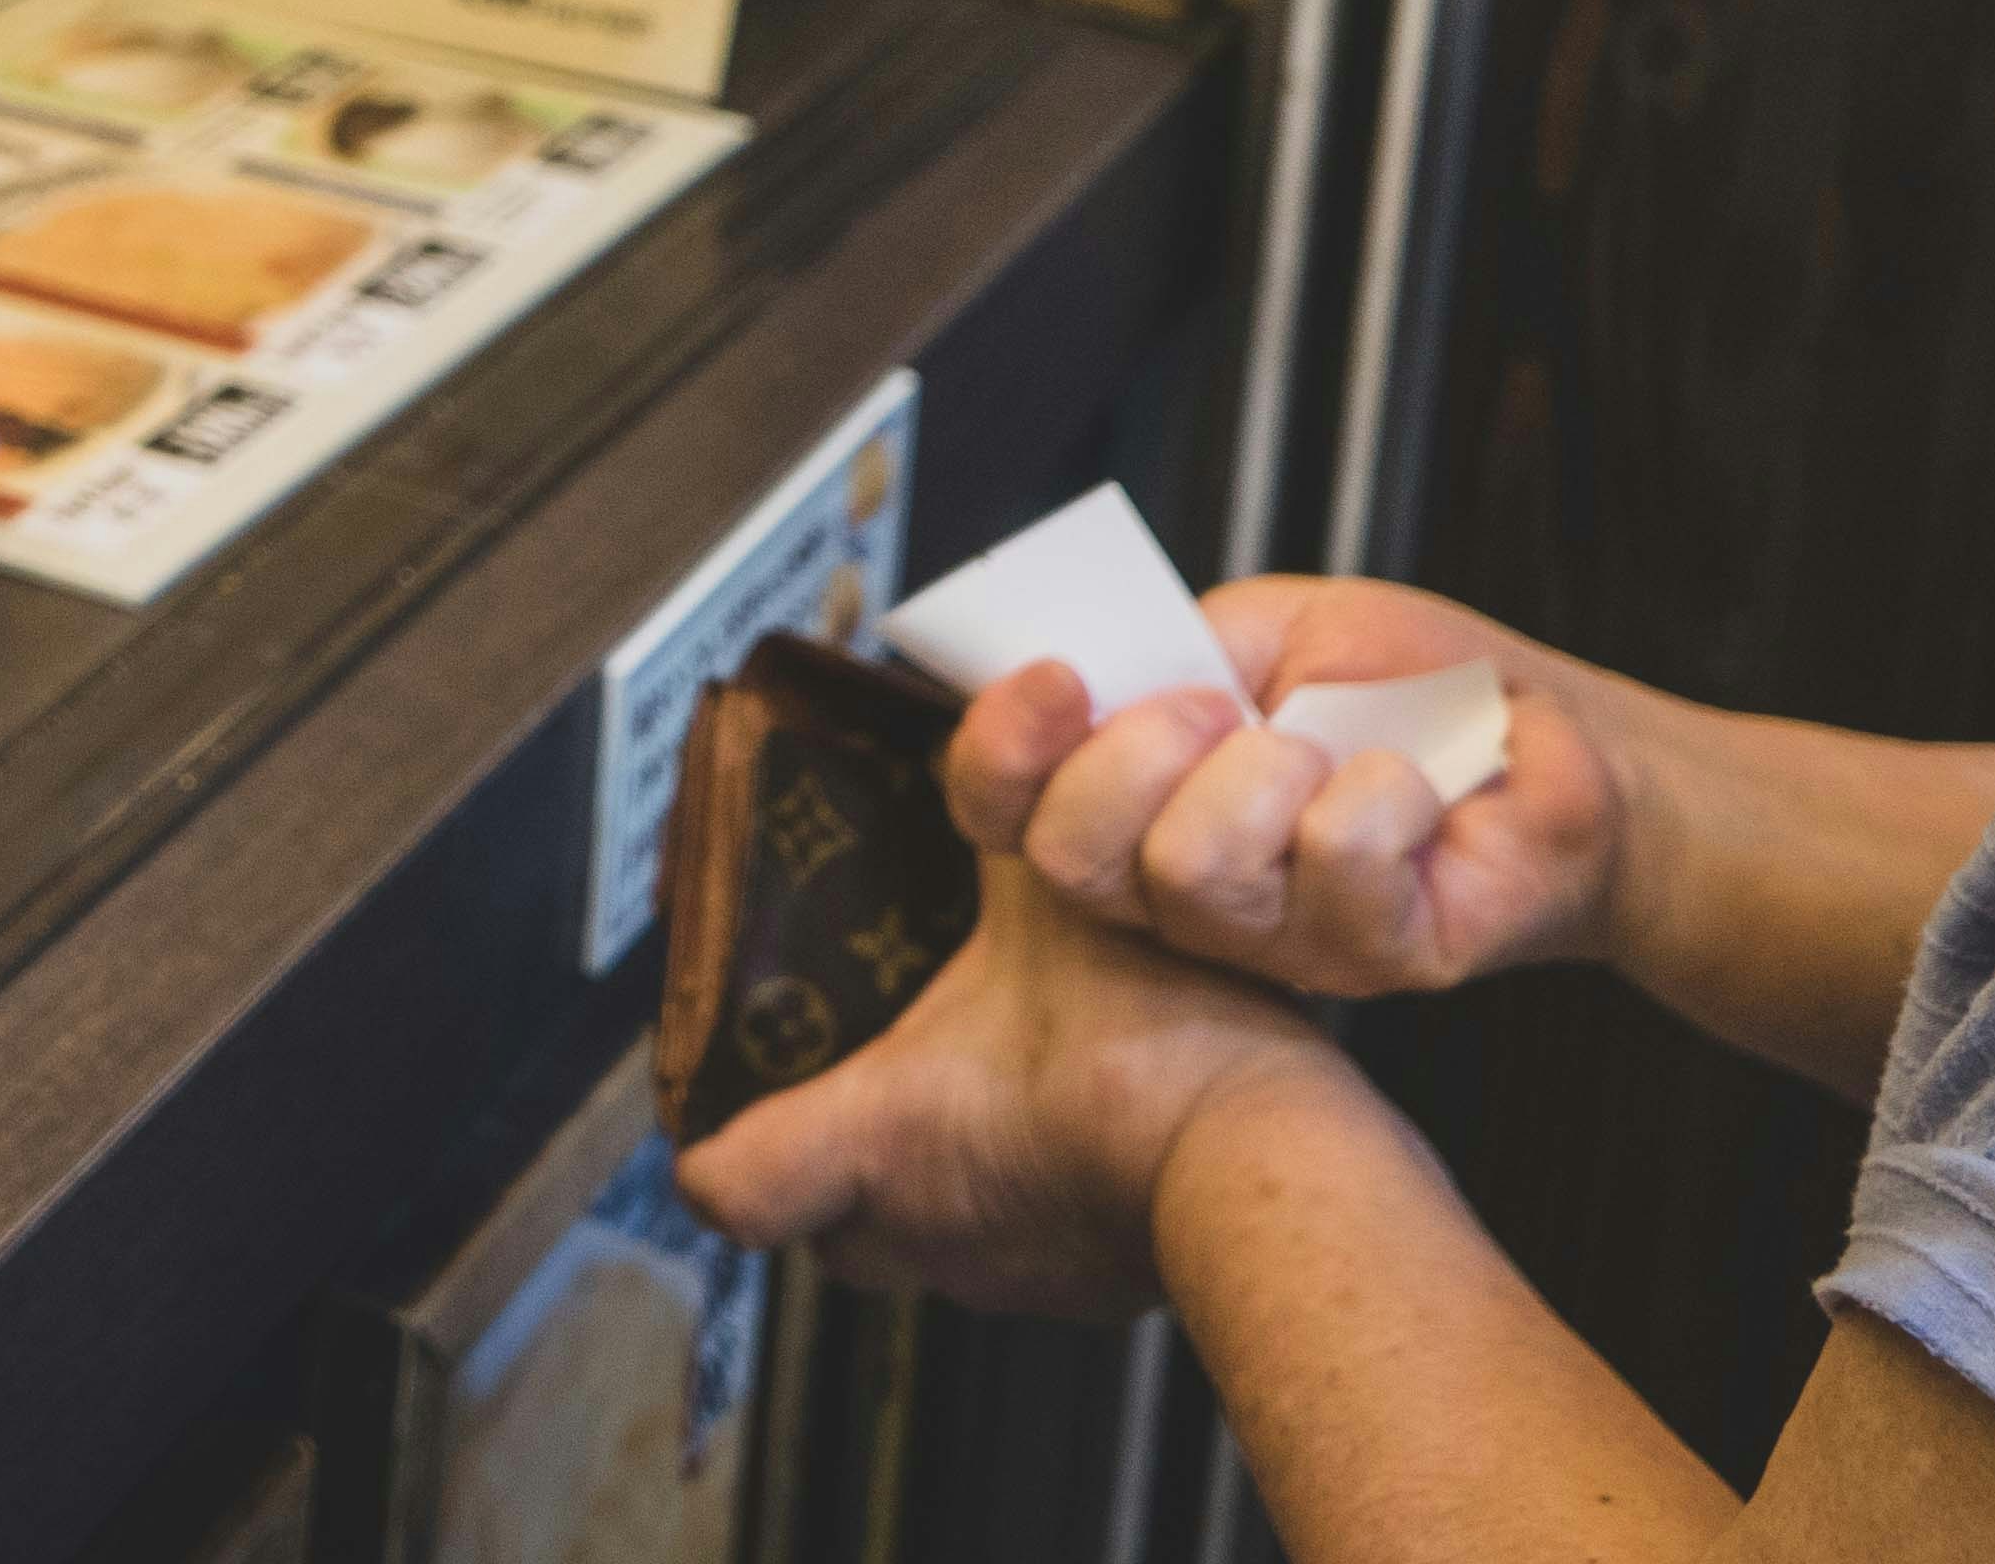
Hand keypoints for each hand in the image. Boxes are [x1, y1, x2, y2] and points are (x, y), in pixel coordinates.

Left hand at [675, 852, 1362, 1318]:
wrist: (1278, 1158)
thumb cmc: (1155, 1046)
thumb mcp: (1051, 886)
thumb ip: (998, 796)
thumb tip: (1005, 706)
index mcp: (877, 1147)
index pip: (729, 1188)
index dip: (716, 1151)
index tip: (720, 1117)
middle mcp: (931, 1236)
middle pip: (832, 1226)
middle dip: (841, 1162)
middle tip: (870, 1083)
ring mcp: (1018, 1276)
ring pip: (937, 1241)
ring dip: (948, 1179)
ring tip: (985, 1092)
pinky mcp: (1101, 1288)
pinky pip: (1036, 1247)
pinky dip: (1041, 1196)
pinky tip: (1083, 1127)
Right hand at [950, 577, 1632, 1003]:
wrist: (1550, 738)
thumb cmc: (1405, 683)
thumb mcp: (1267, 628)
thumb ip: (1172, 648)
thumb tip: (1096, 667)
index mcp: (1130, 801)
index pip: (999, 809)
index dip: (1000, 748)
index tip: (1058, 676)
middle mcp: (1179, 889)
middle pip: (1072, 860)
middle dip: (1134, 754)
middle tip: (1220, 710)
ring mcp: (1273, 938)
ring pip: (1191, 874)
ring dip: (1264, 773)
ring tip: (1325, 749)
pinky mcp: (1373, 957)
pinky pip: (1333, 875)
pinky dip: (1380, 794)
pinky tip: (1411, 785)